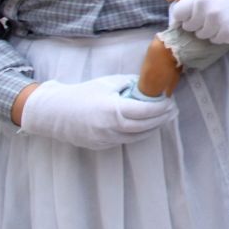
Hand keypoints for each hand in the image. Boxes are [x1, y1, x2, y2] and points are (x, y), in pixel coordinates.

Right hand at [20, 75, 177, 148]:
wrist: (56, 112)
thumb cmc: (83, 94)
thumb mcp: (108, 83)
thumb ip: (130, 84)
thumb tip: (150, 85)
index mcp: (113, 109)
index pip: (145, 111)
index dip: (161, 107)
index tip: (170, 101)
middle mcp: (110, 127)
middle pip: (145, 126)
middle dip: (161, 118)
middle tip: (172, 111)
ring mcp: (106, 139)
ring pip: (137, 136)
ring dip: (153, 128)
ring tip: (163, 118)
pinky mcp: (101, 145)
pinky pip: (125, 140)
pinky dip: (138, 134)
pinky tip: (145, 126)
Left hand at [170, 0, 228, 44]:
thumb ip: (191, 3)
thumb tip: (174, 20)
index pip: (179, 15)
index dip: (184, 15)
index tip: (190, 14)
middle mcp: (208, 12)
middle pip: (189, 27)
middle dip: (196, 23)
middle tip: (209, 15)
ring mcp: (219, 24)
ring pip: (202, 35)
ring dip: (208, 30)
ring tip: (218, 19)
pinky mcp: (228, 34)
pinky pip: (215, 40)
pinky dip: (219, 35)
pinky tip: (226, 24)